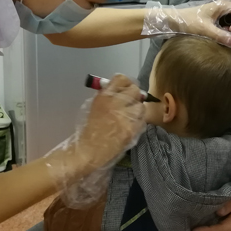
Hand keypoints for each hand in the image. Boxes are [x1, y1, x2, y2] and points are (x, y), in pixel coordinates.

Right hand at [44, 75, 145, 207]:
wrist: (89, 150)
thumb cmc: (89, 129)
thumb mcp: (95, 106)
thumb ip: (107, 96)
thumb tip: (120, 89)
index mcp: (104, 96)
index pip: (121, 79)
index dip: (126, 83)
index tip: (126, 89)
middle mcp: (116, 103)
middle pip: (135, 90)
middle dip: (134, 96)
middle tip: (130, 103)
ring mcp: (125, 116)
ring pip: (141, 107)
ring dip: (137, 111)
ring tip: (130, 118)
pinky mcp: (132, 129)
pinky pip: (142, 121)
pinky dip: (138, 123)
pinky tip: (130, 127)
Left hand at [171, 0, 230, 46]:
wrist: (174, 20)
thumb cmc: (189, 21)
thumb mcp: (205, 30)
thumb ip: (221, 36)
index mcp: (223, 4)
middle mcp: (224, 5)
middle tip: (228, 34)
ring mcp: (221, 9)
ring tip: (223, 34)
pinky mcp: (216, 15)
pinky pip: (228, 20)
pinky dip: (228, 27)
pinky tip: (219, 32)